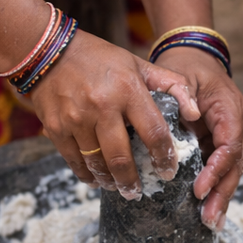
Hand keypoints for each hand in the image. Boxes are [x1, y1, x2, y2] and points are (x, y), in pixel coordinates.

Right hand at [30, 31, 200, 198]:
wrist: (46, 49)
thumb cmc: (99, 59)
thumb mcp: (138, 64)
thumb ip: (171, 86)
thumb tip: (195, 113)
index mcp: (128, 90)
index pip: (153, 133)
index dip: (163, 157)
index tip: (167, 172)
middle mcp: (102, 106)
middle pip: (122, 157)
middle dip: (132, 180)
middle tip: (137, 192)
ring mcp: (76, 118)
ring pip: (97, 163)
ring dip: (110, 181)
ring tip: (119, 188)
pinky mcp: (55, 127)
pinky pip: (74, 161)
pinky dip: (86, 174)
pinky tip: (96, 179)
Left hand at [153, 46, 242, 229]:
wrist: (194, 56)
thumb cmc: (185, 65)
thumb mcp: (180, 75)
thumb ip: (182, 96)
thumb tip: (188, 119)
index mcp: (231, 109)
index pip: (229, 146)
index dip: (217, 170)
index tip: (199, 188)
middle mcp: (238, 125)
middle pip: (236, 166)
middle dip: (223, 194)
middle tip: (209, 219)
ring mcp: (232, 135)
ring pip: (232, 172)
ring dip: (222, 198)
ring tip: (212, 223)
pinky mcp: (221, 142)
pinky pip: (223, 169)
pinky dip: (217, 189)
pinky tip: (210, 210)